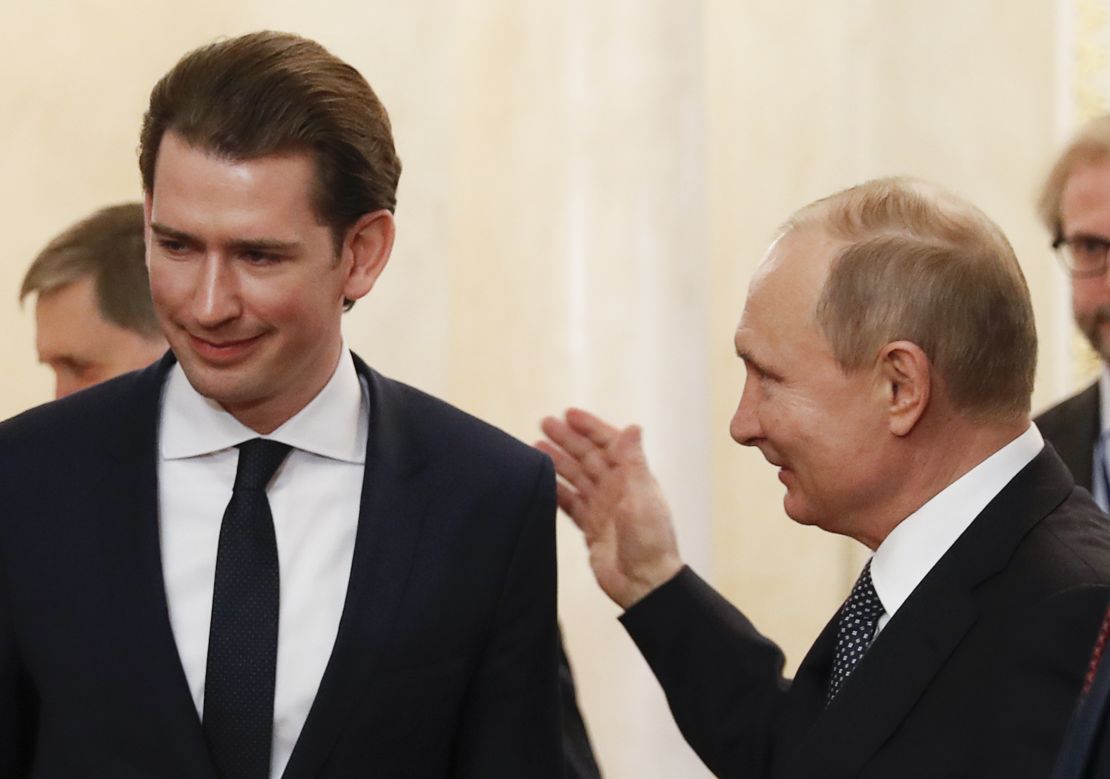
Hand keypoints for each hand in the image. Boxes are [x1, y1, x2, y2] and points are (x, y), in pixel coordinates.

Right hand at [536, 408, 682, 608]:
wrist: (644, 583)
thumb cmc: (650, 541)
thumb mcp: (642, 496)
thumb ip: (633, 462)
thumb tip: (633, 427)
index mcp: (633, 478)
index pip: (609, 444)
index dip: (590, 427)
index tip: (569, 414)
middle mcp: (617, 489)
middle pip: (588, 457)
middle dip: (567, 440)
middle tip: (544, 424)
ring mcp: (603, 508)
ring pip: (576, 477)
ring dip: (558, 462)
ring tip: (535, 447)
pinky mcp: (591, 527)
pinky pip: (570, 503)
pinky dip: (556, 491)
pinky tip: (540, 482)